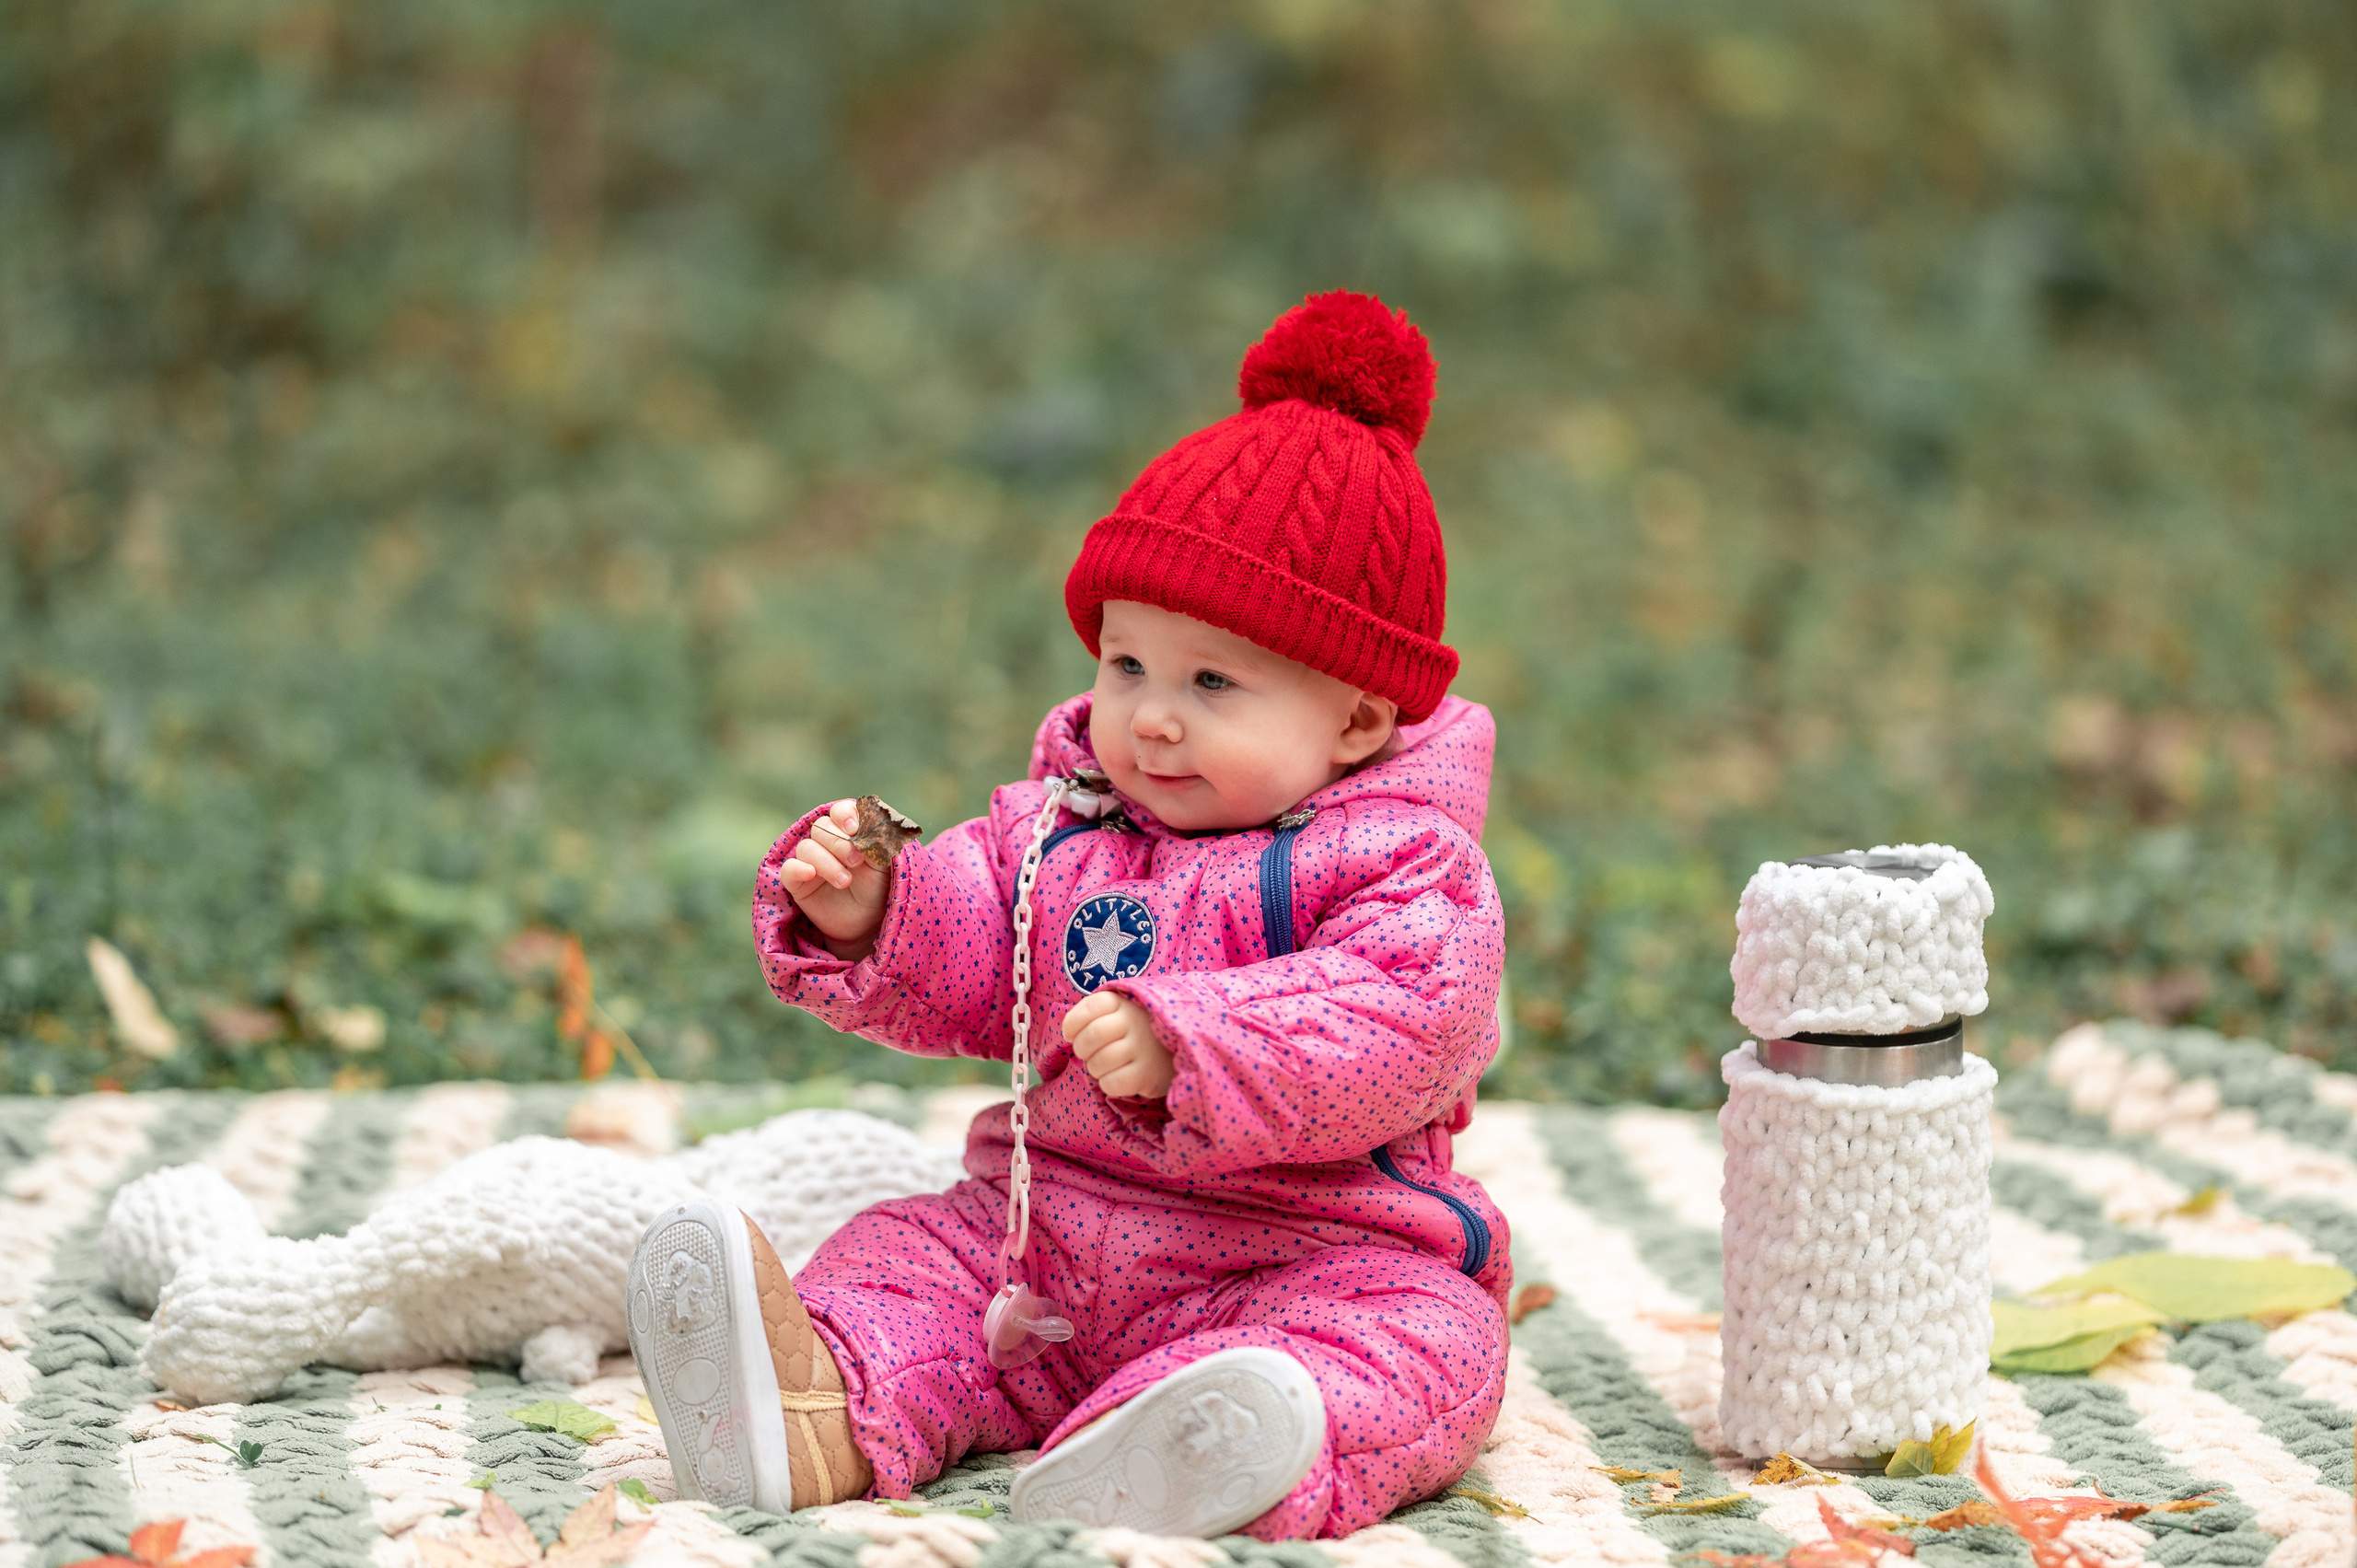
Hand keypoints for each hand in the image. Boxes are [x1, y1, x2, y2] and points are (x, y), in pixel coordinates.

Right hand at [777, 799, 891, 961]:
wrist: (868, 921)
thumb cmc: (878, 888)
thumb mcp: (885, 864)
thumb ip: (878, 842)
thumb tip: (865, 827)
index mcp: (849, 832)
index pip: (840, 811)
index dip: (844, 815)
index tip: (854, 828)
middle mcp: (827, 842)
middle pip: (822, 827)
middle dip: (840, 842)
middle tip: (856, 861)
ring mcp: (811, 861)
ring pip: (807, 847)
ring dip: (827, 862)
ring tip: (845, 882)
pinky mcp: (798, 881)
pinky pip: (788, 869)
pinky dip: (798, 868)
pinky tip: (810, 874)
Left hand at [1062, 992, 1173, 1098]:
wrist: (1182, 1050)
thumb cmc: (1142, 1031)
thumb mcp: (1124, 1011)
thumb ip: (1097, 1015)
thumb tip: (1067, 1032)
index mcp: (1125, 1003)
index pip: (1090, 1007)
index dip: (1072, 1023)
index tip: (1071, 1034)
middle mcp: (1134, 1022)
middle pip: (1090, 1037)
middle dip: (1082, 1049)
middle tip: (1089, 1054)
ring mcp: (1143, 1048)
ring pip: (1098, 1063)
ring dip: (1095, 1069)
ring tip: (1107, 1066)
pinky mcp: (1148, 1074)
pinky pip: (1111, 1083)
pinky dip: (1108, 1084)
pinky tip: (1119, 1078)